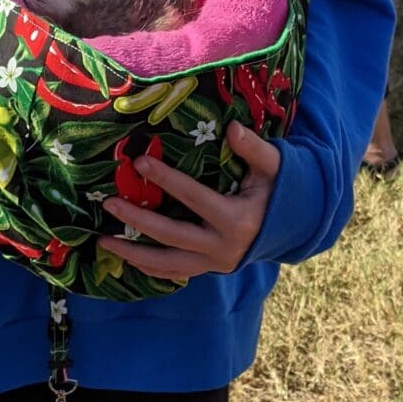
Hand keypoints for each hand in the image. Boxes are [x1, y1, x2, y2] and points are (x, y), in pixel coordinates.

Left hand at [97, 122, 281, 281]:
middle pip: (171, 236)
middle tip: (110, 203)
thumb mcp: (275, 167)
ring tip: (104, 241)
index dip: (166, 180)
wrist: (298, 228)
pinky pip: (174, 273)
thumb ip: (253, 149)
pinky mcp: (210, 270)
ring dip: (134, 254)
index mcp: (237, 220)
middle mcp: (223, 247)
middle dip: (138, 220)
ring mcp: (215, 263)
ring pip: (167, 264)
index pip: (193, 197)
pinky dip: (149, 268)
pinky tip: (126, 258)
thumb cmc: (283, 191)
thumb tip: (232, 128)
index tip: (139, 163)